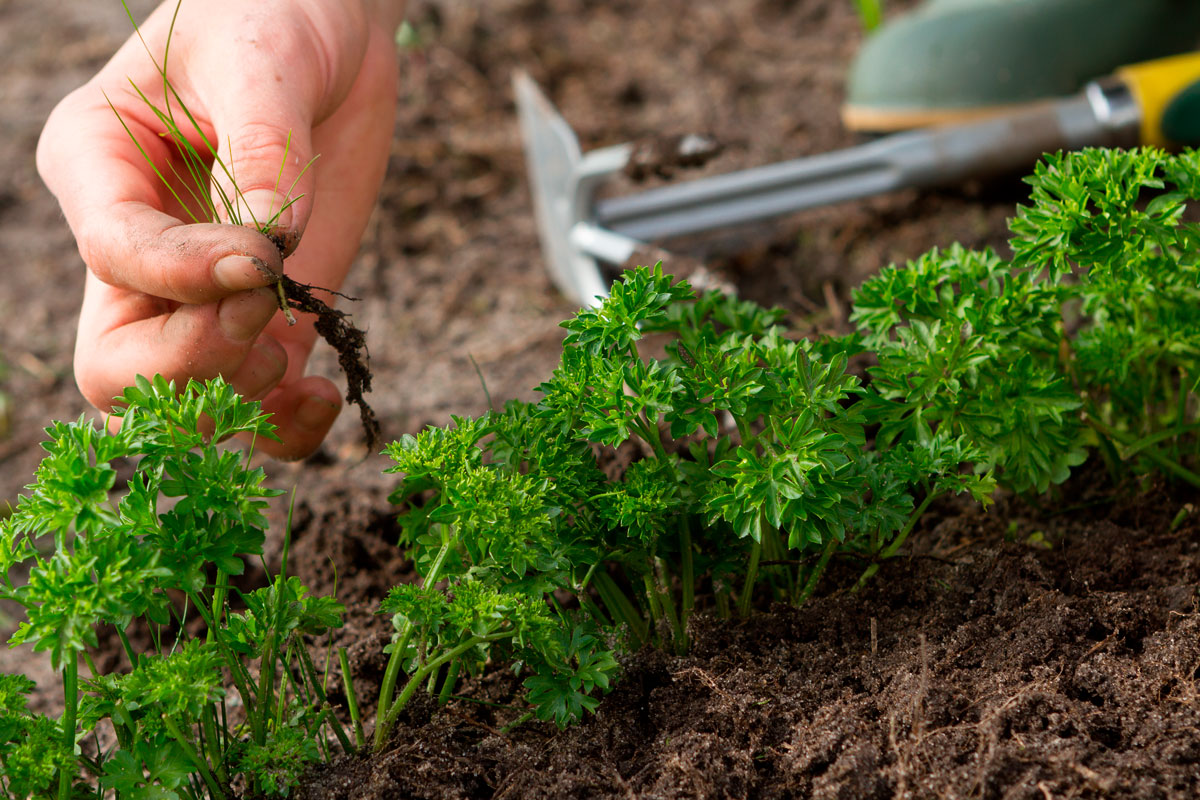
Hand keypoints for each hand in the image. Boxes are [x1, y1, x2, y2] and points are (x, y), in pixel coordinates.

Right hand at [37, 0, 402, 457]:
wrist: (330, 34)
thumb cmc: (272, 18)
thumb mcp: (260, 60)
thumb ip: (262, 150)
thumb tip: (272, 242)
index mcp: (98, 174)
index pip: (116, 261)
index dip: (186, 278)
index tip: (263, 255)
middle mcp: (137, 252)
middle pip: (118, 370)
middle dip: (194, 363)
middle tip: (264, 309)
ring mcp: (199, 298)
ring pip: (180, 407)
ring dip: (242, 399)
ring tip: (294, 335)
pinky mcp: (264, 318)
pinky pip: (254, 409)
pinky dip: (285, 428)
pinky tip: (326, 395)